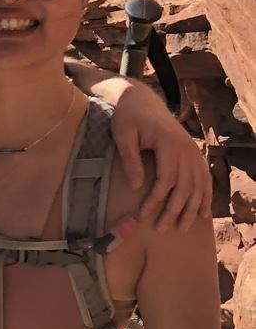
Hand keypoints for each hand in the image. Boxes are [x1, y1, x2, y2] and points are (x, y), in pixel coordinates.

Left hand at [102, 77, 210, 228]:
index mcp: (169, 143)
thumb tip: (136, 187)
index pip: (166, 179)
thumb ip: (130, 159)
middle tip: (163, 229)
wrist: (140, 99)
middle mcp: (186, 148)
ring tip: (183, 227)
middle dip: (174, 210)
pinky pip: (204, 178)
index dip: (157, 200)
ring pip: (197, 185)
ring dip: (191, 208)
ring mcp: (193, 151)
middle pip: (184, 186)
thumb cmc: (127, 117)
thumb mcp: (123, 134)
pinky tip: (202, 212)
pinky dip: (205, 196)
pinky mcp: (193, 153)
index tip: (145, 215)